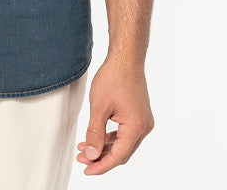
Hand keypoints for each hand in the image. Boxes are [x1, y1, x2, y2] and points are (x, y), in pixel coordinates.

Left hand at [76, 54, 153, 174]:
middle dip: (102, 157)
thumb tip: (92, 154)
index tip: (87, 169)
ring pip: (124, 144)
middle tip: (82, 158)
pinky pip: (126, 133)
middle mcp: (144, 126)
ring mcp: (143, 120)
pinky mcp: (140, 114)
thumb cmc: (114, 77)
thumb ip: (95, 133)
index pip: (118, 156)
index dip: (101, 165)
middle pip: (122, 152)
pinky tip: (98, 137)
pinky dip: (112, 138)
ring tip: (86, 149)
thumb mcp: (99, 107)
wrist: (126, 57)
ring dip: (106, 148)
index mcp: (136, 127)